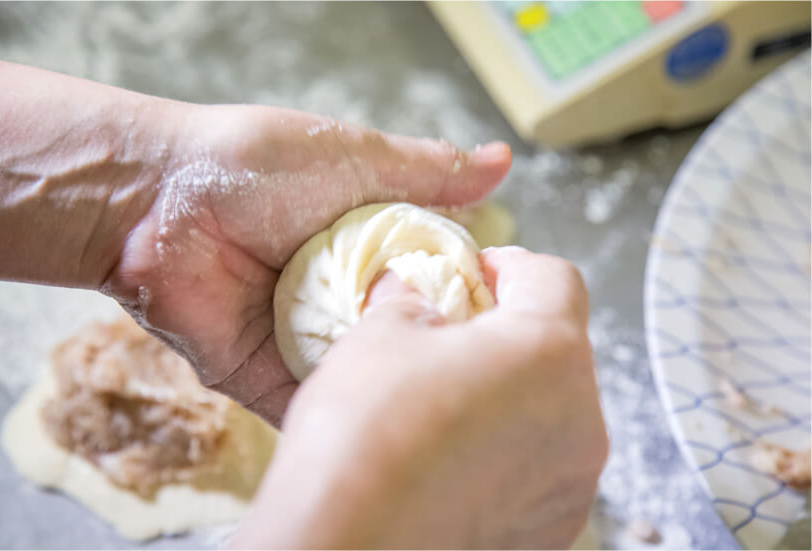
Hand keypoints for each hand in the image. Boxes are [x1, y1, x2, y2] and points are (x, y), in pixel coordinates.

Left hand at [103, 104, 510, 424]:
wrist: (157, 202)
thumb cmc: (256, 167)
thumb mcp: (358, 159)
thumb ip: (430, 171)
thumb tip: (504, 161)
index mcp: (369, 248)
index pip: (437, 283)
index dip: (472, 299)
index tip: (514, 318)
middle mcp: (343, 300)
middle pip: (406, 338)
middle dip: (437, 355)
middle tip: (487, 378)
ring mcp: (306, 343)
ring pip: (367, 380)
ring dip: (395, 392)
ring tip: (448, 415)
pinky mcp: (266, 380)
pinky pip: (313, 410)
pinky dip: (343, 421)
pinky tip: (385, 435)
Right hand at [229, 246, 607, 548]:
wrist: (347, 547)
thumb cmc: (364, 435)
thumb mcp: (379, 336)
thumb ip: (411, 301)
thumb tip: (413, 293)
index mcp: (549, 351)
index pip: (555, 278)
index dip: (512, 265)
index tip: (479, 272)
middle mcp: (582, 419)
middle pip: (559, 348)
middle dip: (508, 333)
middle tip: (452, 337)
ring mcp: (571, 482)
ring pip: (552, 411)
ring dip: (510, 394)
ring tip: (446, 404)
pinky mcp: (550, 529)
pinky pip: (540, 467)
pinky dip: (508, 451)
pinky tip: (451, 457)